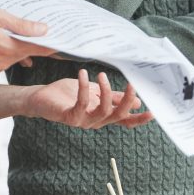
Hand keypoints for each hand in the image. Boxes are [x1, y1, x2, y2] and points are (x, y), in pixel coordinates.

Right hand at [0, 5, 55, 71]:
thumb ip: (20, 23)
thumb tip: (43, 29)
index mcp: (6, 47)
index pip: (39, 48)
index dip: (54, 43)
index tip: (67, 38)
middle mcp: (3, 61)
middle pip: (30, 52)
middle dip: (40, 41)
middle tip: (51, 28)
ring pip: (19, 55)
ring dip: (25, 44)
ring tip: (31, 30)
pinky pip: (9, 58)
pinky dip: (14, 49)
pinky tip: (14, 39)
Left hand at [21, 70, 153, 129]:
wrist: (40, 97)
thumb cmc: (66, 94)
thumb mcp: (93, 92)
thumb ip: (112, 97)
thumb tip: (135, 101)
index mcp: (102, 115)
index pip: (124, 120)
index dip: (138, 119)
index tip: (153, 112)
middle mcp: (95, 121)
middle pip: (118, 116)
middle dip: (126, 101)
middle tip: (131, 84)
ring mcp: (83, 121)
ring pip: (103, 111)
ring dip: (105, 91)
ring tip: (101, 74)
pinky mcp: (69, 117)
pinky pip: (82, 103)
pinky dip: (84, 87)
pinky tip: (82, 73)